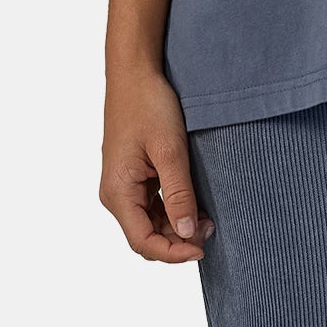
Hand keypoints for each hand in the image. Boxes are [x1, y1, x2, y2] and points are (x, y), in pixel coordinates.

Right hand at [100, 66, 211, 261]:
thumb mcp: (170, 151)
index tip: (202, 248)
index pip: (142, 242)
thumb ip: (178, 195)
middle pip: (145, 237)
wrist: (135, 74)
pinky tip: (195, 204)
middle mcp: (115, 194)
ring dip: (177, 227)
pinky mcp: (133, 177)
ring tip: (208, 217)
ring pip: (150, 224)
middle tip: (211, 228)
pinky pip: (152, 207)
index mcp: (118, 191)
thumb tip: (187, 234)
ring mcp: (123, 186)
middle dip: (178, 240)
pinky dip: (173, 211)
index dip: (173, 252)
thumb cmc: (148, 105)